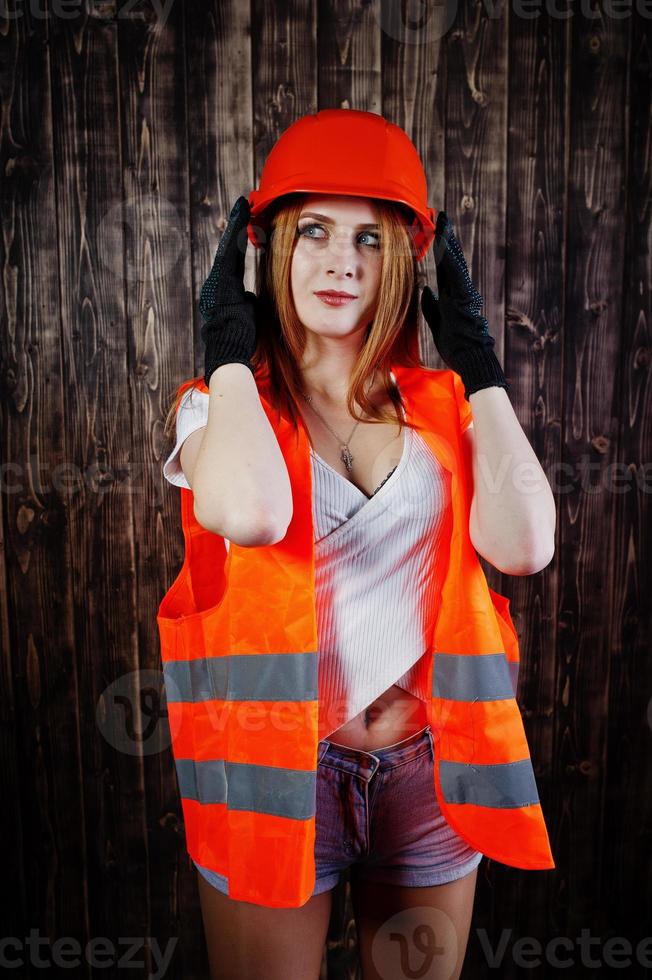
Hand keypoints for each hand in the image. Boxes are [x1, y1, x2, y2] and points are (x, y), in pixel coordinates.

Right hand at [199, 196, 258, 386]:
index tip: (246, 223)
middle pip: (228, 249)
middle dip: (235, 226)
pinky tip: (242, 222)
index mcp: (222, 291)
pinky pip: (230, 255)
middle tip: (244, 205)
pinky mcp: (220, 281)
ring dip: (235, 227)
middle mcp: (216, 283)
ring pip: (228, 248)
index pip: (233, 260)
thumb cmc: (240, 339)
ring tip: (244, 207)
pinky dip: (235, 238)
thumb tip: (250, 297)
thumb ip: (247, 302)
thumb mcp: (247, 316)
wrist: (229, 350)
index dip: (239, 241)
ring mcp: (216, 281)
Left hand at [420, 211, 508, 399]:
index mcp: (452, 296)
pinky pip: (457, 276)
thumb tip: (424, 290)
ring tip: (444, 222)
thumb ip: (431, 307)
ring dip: (449, 242)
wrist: (472, 360)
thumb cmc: (457, 347)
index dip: (439, 250)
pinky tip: (447, 247)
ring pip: (455, 263)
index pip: (444, 268)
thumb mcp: (438, 324)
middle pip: (451, 259)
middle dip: (446, 237)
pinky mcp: (466, 299)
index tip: (434, 232)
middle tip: (440, 216)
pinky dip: (452, 261)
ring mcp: (464, 294)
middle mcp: (459, 291)